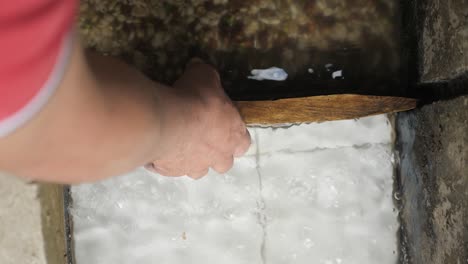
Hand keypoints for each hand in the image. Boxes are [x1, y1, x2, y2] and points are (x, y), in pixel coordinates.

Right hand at [146, 59, 250, 178]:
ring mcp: (195, 167)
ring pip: (198, 170)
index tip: (224, 127)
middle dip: (215, 154)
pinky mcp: (172, 171)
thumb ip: (206, 76)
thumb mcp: (205, 76)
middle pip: (223, 163)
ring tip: (178, 143)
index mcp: (234, 135)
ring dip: (191, 159)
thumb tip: (198, 67)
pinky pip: (170, 168)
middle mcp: (218, 156)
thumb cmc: (196, 99)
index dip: (235, 136)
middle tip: (202, 138)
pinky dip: (165, 160)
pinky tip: (157, 146)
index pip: (243, 143)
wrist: (169, 120)